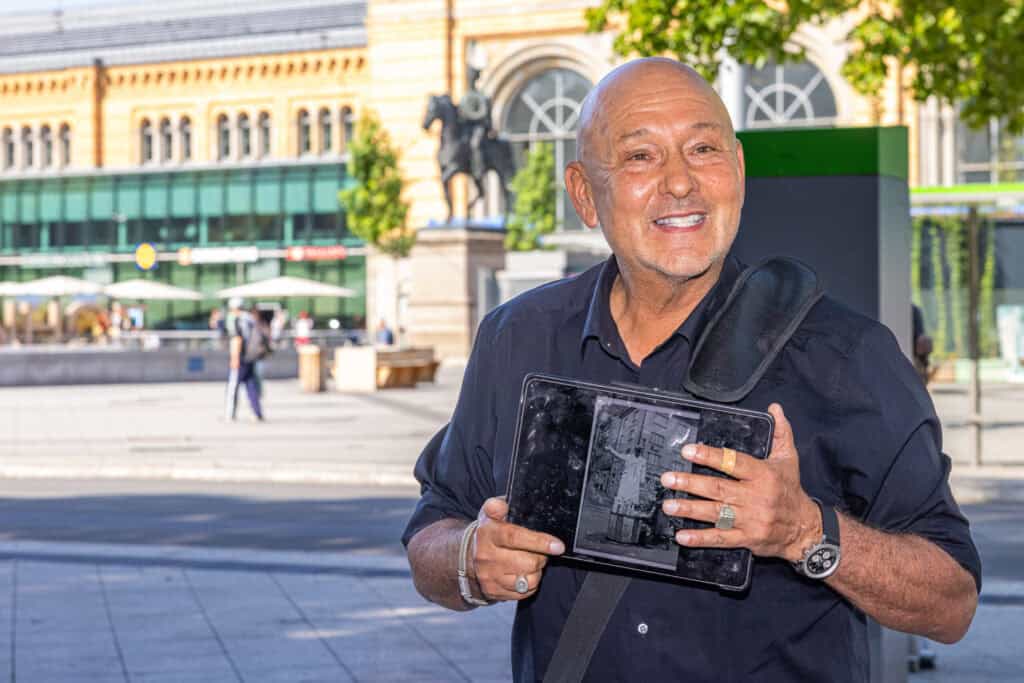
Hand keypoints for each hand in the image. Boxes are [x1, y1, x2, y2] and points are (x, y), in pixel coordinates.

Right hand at [471, 497, 564, 600]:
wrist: (469, 558)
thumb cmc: (489, 533)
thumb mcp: (490, 514)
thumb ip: (497, 506)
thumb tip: (502, 505)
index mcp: (487, 533)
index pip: (515, 537)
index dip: (539, 542)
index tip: (557, 546)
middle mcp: (486, 556)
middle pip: (527, 562)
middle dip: (541, 557)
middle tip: (541, 551)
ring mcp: (489, 577)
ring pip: (528, 580)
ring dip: (537, 571)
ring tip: (532, 562)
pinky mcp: (493, 592)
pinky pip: (524, 592)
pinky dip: (530, 584)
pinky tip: (524, 573)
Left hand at [659, 403, 820, 561]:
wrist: (806, 529)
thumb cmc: (792, 490)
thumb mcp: (788, 459)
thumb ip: (780, 432)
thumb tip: (775, 408)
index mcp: (763, 475)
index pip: (733, 463)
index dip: (710, 456)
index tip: (688, 451)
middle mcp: (756, 497)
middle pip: (718, 489)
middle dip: (690, 483)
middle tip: (668, 479)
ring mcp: (750, 520)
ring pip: (716, 513)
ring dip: (690, 509)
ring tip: (668, 504)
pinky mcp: (747, 539)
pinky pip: (721, 538)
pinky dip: (700, 538)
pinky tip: (682, 536)